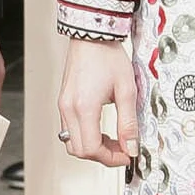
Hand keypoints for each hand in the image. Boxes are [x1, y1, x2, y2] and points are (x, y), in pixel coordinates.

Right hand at [57, 36, 139, 166]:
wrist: (92, 36)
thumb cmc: (107, 56)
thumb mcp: (126, 90)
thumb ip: (128, 122)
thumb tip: (131, 146)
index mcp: (84, 107)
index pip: (92, 149)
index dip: (111, 158)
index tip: (126, 156)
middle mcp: (69, 108)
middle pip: (79, 151)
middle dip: (102, 156)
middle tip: (121, 150)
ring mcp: (63, 105)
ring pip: (72, 142)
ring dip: (92, 147)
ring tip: (112, 140)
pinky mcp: (63, 102)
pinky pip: (69, 130)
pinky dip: (84, 136)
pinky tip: (100, 129)